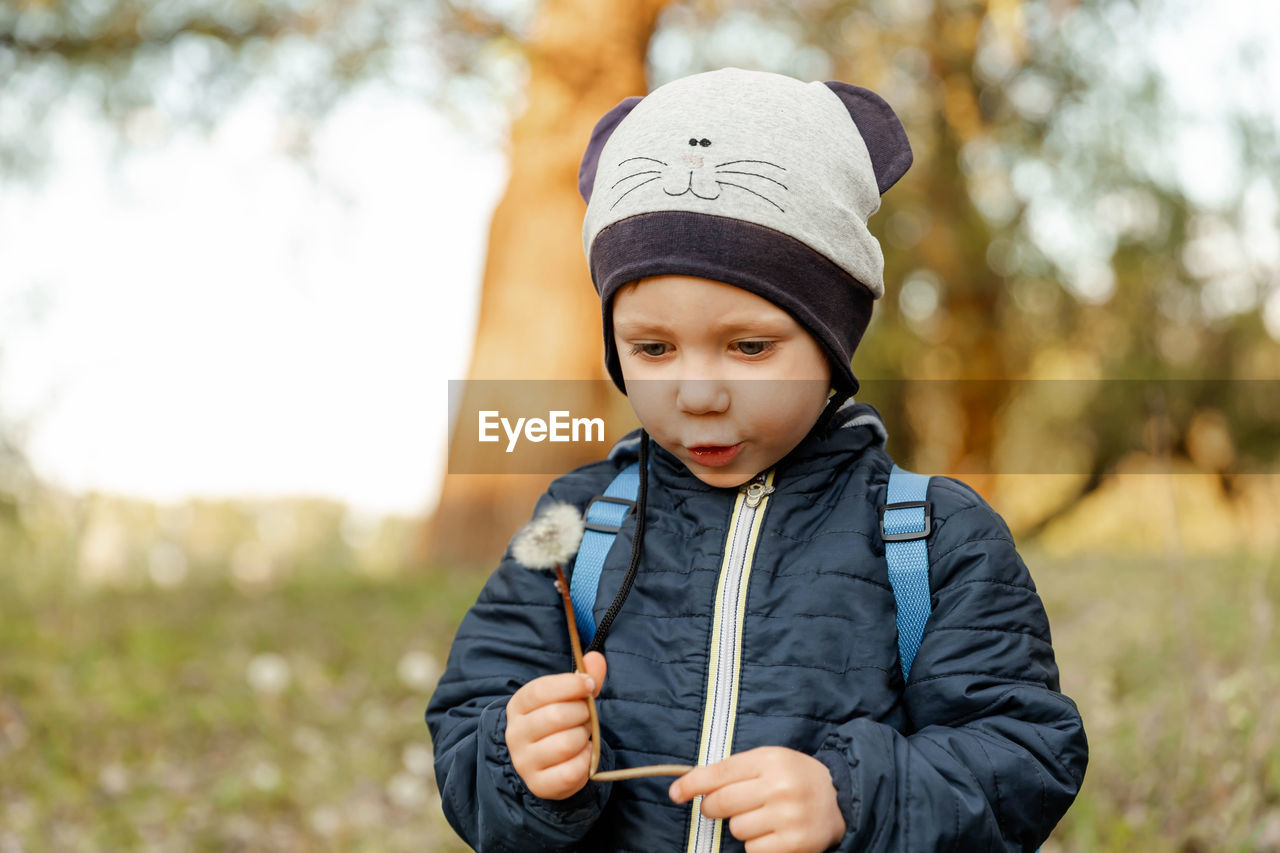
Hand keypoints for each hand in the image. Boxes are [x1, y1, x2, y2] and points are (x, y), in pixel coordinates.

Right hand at [504, 651, 606, 799]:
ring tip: (581, 736)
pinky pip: (572, 771)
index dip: (570, 685)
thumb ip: (583, 678)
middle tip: (585, 717)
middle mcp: (515, 734)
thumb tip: (597, 659)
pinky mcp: (539, 785)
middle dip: (582, 714)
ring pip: (566, 744)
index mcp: (519, 706)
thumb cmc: (558, 723)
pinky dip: (585, 761)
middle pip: (556, 716)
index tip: (589, 685)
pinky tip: (582, 755)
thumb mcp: (567, 697)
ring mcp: (524, 761)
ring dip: (584, 737)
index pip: (541, 690)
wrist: (544, 764)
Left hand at [669, 746, 845, 852]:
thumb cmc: (794, 778)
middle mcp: (780, 787)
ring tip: (762, 816)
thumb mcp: (768, 761)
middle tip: (718, 806)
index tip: (676, 792)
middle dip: (712, 807)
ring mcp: (788, 817)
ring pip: (736, 828)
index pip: (720, 772)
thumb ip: (732, 770)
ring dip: (741, 826)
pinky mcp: (794, 845)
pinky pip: (752, 849)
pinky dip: (756, 844)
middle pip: (722, 803)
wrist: (840, 799)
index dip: (692, 783)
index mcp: (771, 760)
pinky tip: (773, 832)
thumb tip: (686, 787)